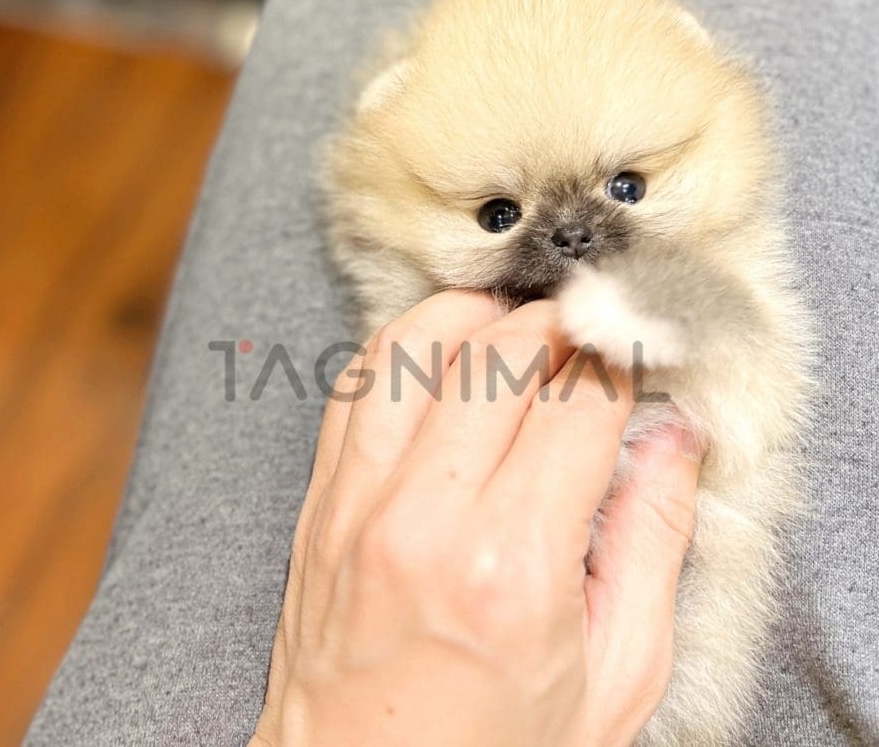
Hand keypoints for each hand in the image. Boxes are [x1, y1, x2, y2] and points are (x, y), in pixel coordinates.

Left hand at [252, 291, 700, 746]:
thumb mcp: (615, 676)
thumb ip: (654, 543)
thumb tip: (673, 438)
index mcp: (513, 566)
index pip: (579, 403)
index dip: (620, 362)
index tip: (634, 355)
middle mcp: (426, 518)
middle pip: (501, 353)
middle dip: (560, 325)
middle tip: (588, 338)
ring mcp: (359, 502)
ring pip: (415, 344)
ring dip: (478, 318)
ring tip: (519, 334)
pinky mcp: (321, 501)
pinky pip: (355, 383)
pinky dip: (404, 348)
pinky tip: (443, 359)